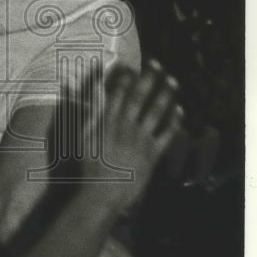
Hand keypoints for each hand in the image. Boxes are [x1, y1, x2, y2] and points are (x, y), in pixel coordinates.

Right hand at [79, 61, 183, 212]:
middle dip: (149, 78)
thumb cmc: (89, 167)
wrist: (104, 193)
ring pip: (156, 111)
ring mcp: (141, 139)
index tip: (130, 65)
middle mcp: (126, 126)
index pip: (118, 93)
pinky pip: (167, 134)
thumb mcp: (81, 138)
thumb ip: (84, 113)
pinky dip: (174, 122)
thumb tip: (76, 92)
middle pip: (140, 97)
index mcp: (108, 122)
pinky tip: (180, 110)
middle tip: (157, 63)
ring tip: (173, 80)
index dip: (125, 77)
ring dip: (166, 94)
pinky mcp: (153, 154)